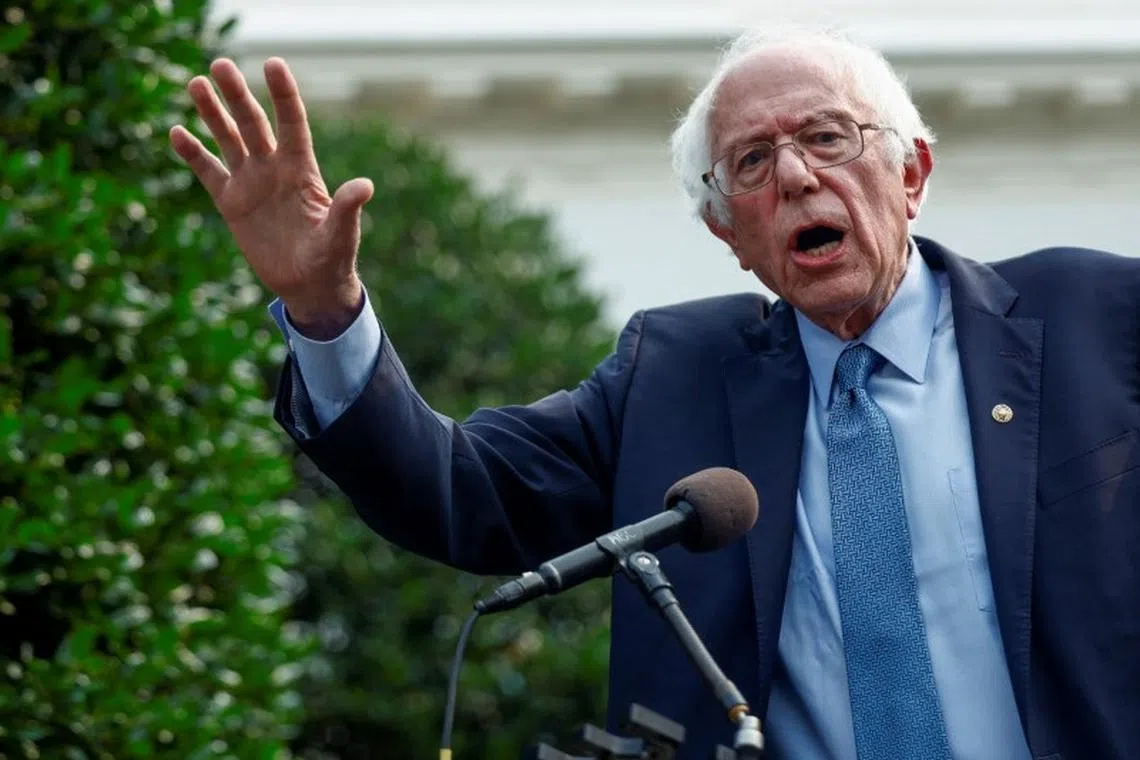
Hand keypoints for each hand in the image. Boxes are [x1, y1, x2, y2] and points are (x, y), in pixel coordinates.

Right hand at [170, 57, 371, 337]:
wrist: (310, 285)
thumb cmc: (332, 258)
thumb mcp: (341, 235)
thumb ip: (346, 209)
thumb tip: (364, 186)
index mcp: (302, 170)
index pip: (292, 123)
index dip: (283, 95)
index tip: (273, 64)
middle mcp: (274, 168)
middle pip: (253, 123)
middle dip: (237, 95)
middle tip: (220, 64)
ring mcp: (251, 183)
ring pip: (228, 139)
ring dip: (212, 113)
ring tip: (196, 83)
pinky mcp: (232, 203)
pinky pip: (208, 172)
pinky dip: (193, 153)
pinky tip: (177, 131)